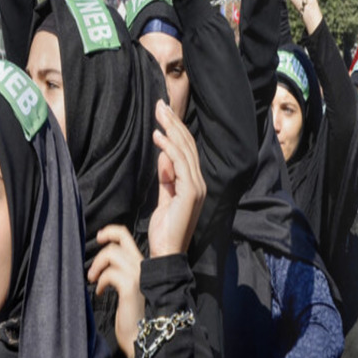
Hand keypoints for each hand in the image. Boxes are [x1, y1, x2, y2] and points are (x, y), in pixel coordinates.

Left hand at [87, 224, 143, 357]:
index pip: (127, 237)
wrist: (142, 338)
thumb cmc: (133, 318)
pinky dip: (100, 281)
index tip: (99, 237)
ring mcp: (138, 275)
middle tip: (92, 270)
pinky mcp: (130, 287)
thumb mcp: (127, 289)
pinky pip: (109, 274)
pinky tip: (99, 293)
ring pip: (112, 253)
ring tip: (92, 280)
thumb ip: (120, 273)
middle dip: (101, 250)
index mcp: (143, 266)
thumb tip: (103, 265)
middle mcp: (143, 266)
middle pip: (119, 240)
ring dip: (97, 266)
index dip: (111, 232)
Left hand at [148, 100, 205, 257]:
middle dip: (174, 123)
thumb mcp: (164, 198)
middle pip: (188, 145)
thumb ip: (166, 177)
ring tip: (159, 113)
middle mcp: (199, 182)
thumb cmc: (164, 230)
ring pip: (185, 150)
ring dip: (171, 129)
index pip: (187, 149)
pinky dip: (169, 148)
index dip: (176, 129)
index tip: (163, 113)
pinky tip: (159, 137)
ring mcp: (197, 187)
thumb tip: (163, 154)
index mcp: (194, 183)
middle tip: (160, 104)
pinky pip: (180, 164)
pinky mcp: (191, 193)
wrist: (166, 252)